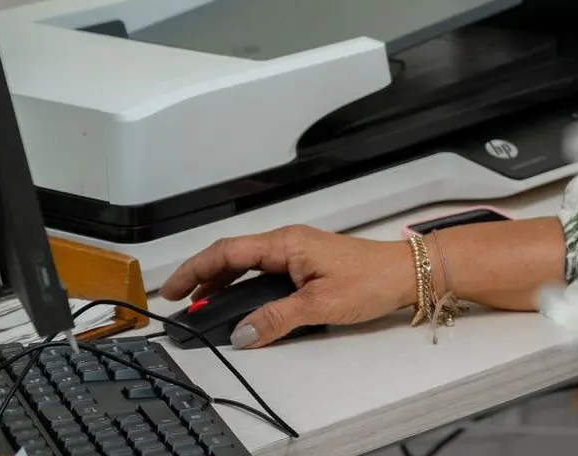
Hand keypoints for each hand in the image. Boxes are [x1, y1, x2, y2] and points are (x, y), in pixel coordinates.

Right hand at [158, 225, 411, 347]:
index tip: (171, 288)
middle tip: (177, 299)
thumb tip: (241, 333)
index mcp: (286, 244)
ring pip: (247, 265)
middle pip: (232, 256)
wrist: (406, 274)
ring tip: (200, 304)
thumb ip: (277, 319)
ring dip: (221, 283)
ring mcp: (296, 254)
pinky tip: (238, 304)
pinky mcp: (306, 266)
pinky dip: (244, 287)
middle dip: (201, 276)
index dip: (195, 270)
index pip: (227, 252)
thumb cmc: (371, 279)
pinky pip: (264, 273)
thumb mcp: (320, 304)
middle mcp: (288, 243)